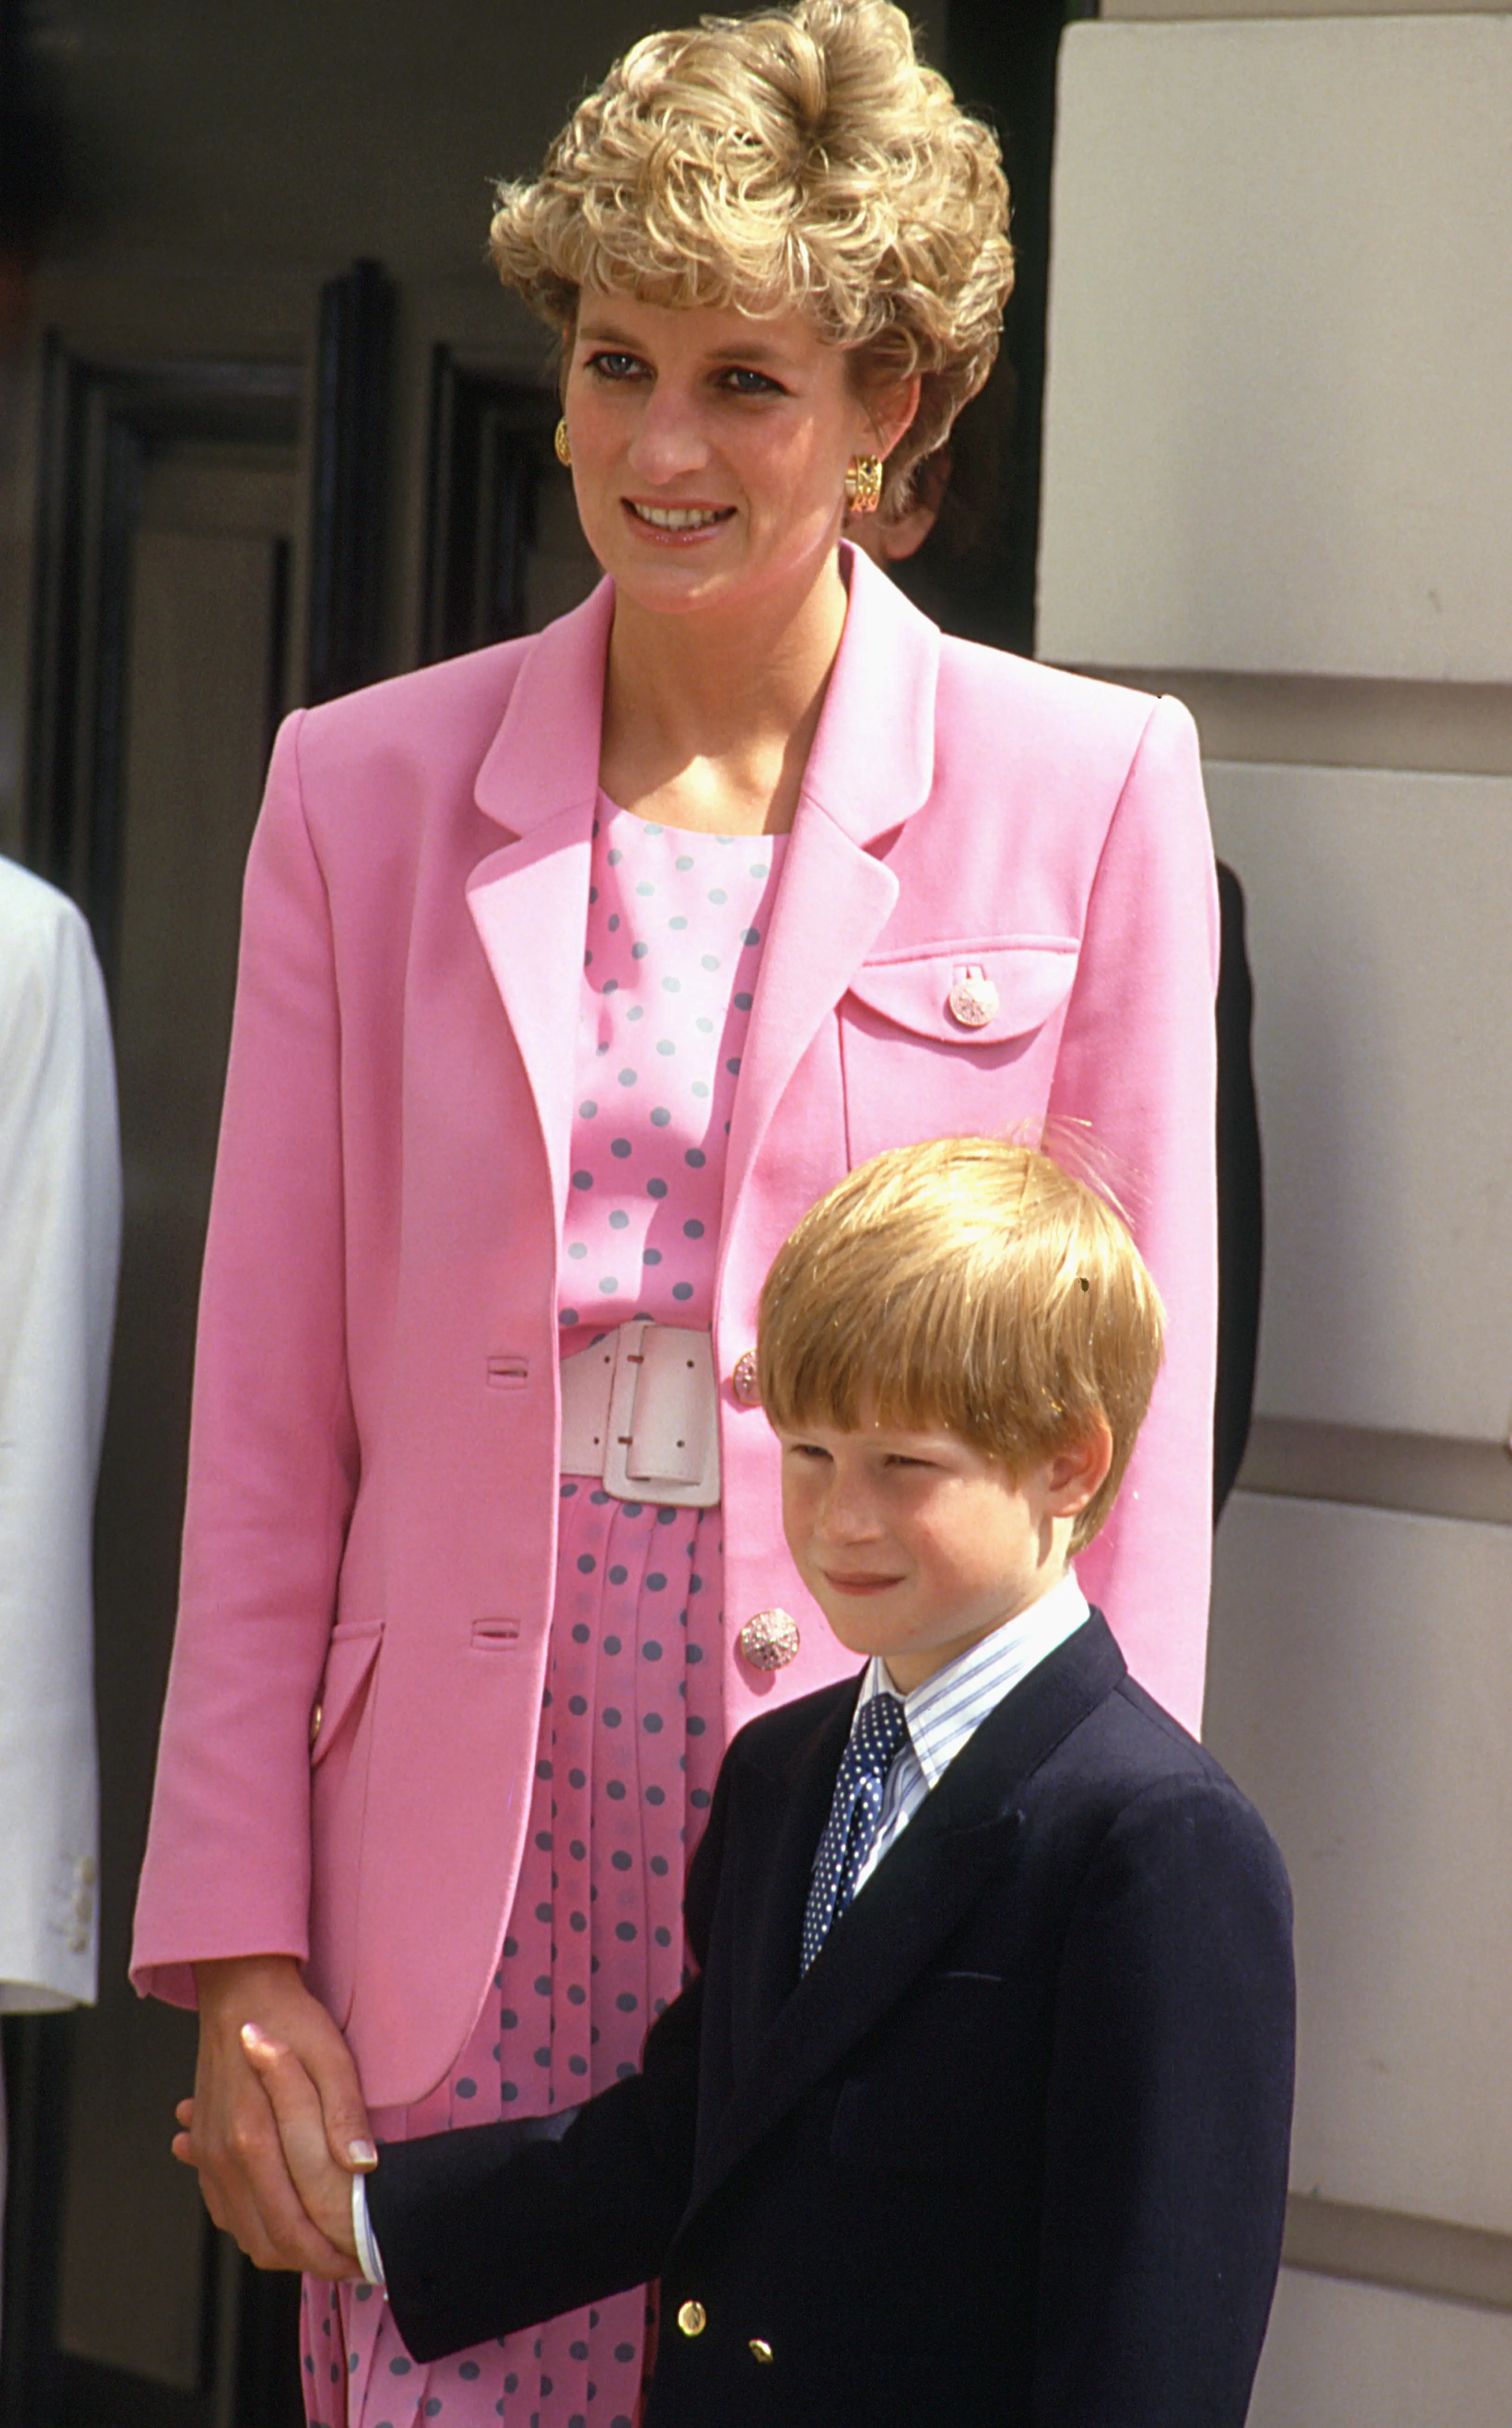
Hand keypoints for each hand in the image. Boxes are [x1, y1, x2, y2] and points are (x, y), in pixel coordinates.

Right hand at [173, 1954, 371, 2277]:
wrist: (240, 1990)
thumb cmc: (292, 2020)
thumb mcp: (334, 2057)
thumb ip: (345, 2114)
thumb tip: (363, 2166)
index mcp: (255, 2140)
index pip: (289, 2227)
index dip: (325, 2257)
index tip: (358, 2264)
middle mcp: (223, 2156)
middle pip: (263, 2240)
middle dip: (307, 2261)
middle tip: (348, 2263)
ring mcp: (208, 2153)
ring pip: (241, 2229)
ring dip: (280, 2245)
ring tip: (324, 2244)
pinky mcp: (203, 2146)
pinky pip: (224, 2206)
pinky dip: (253, 2223)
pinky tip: (282, 2215)